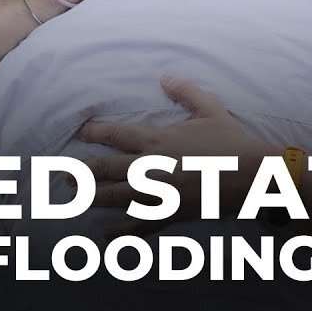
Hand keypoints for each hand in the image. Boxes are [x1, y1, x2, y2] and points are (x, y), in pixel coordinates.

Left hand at [79, 76, 276, 234]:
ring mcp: (157, 192)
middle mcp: (150, 167)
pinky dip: (119, 230)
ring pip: (114, 196)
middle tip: (63, 173)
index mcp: (157, 140)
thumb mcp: (209, 109)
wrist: (248, 175)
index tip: (80, 131)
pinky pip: (138, 224)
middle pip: (106, 168)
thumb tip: (165, 76)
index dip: (95, 131)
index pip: (116, 134)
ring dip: (91, 196)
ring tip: (71, 198)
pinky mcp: (168, 213)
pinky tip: (103, 234)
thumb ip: (185, 92)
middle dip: (82, 170)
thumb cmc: (230, 141)